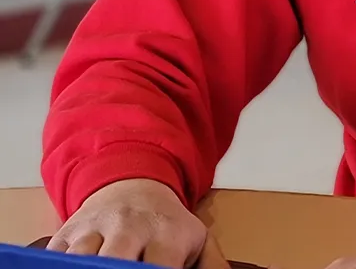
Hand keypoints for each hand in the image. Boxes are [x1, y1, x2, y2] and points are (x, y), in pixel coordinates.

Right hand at [46, 178, 227, 267]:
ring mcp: (95, 227)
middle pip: (113, 261)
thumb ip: (211, 267)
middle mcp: (129, 227)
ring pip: (80, 258)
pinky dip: (59, 266)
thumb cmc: (167, 225)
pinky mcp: (67, 230)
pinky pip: (54, 256)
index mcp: (166, 233)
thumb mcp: (197, 240)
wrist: (135, 184)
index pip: (158, 266)